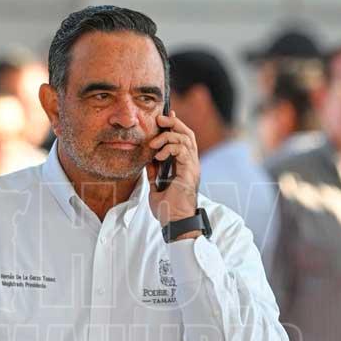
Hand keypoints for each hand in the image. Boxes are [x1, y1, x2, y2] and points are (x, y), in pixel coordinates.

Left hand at [146, 111, 199, 230]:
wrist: (174, 222)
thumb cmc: (167, 209)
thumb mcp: (156, 187)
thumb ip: (154, 173)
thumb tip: (148, 161)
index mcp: (184, 166)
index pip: (183, 139)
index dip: (175, 126)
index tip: (163, 118)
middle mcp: (191, 164)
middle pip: (187, 134)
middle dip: (174, 123)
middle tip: (160, 120)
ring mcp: (192, 167)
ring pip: (186, 139)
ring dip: (168, 137)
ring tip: (153, 144)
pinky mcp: (190, 172)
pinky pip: (183, 151)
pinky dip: (170, 148)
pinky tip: (159, 156)